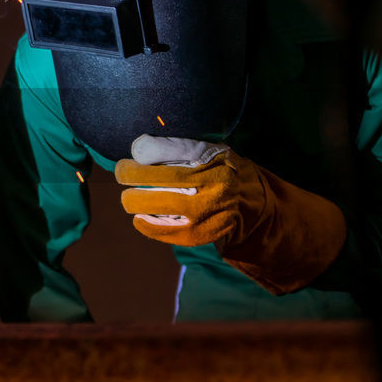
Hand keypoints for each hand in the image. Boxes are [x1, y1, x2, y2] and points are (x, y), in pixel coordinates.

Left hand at [114, 134, 345, 293]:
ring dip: (133, 200)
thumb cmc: (229, 174)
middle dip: (129, 173)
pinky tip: (139, 218)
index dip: (145, 149)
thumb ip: (187, 149)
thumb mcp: (218, 153)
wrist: (259, 211)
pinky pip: (163, 230)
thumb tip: (141, 148)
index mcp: (215, 157)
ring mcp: (207, 210)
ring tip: (130, 197)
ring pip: (154, 204)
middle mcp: (212, 182)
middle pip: (155, 176)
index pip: (170, 148)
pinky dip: (146, 224)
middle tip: (121, 171)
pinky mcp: (201, 233)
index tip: (135, 150)